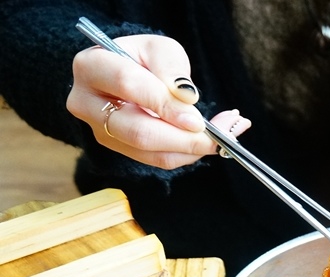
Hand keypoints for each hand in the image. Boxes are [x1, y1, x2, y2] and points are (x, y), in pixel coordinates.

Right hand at [66, 34, 250, 168]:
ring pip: (150, 152)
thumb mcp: (160, 48)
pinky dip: (189, 154)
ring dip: (192, 149)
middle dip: (183, 138)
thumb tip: (187, 99)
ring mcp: (101, 131)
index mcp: (92, 66)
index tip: (197, 118)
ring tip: (225, 135)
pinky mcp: (120, 149)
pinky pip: (158, 160)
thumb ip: (172, 68)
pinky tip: (211, 141)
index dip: (165, 104)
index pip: (129, 85)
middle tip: (217, 137)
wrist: (128, 74)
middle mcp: (88, 103)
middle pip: (138, 131)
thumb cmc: (144, 58)